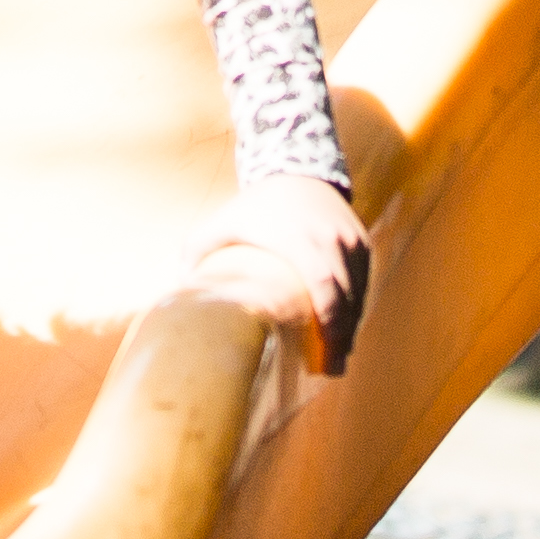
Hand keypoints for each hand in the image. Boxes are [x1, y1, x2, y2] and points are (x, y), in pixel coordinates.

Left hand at [185, 176, 370, 372]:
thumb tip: (177, 287)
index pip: (325, 288)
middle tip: (332, 370)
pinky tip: (345, 327)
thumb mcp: (225, 221)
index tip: (326, 357)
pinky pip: (362, 281)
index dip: (331, 326)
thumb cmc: (257, 204)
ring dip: (351, 325)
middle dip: (343, 337)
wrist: (297, 168)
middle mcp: (333, 241)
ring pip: (358, 293)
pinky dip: (356, 305)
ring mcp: (351, 240)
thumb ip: (196, 249)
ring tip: (337, 355)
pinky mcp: (360, 242)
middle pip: (347, 299)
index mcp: (303, 241)